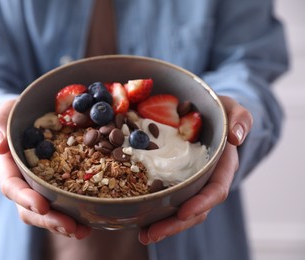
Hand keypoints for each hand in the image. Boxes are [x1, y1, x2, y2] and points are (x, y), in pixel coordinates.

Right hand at [0, 99, 90, 238]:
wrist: (30, 118)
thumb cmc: (14, 116)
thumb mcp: (2, 115)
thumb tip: (0, 145)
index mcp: (9, 168)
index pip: (12, 187)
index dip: (26, 198)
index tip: (42, 206)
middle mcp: (24, 183)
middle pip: (31, 209)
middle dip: (50, 220)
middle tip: (70, 227)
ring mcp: (40, 187)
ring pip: (48, 213)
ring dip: (64, 224)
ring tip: (83, 231)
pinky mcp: (57, 186)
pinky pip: (63, 204)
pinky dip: (75, 214)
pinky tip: (90, 222)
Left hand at [138, 95, 253, 244]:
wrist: (202, 112)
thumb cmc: (218, 111)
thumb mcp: (231, 108)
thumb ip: (240, 118)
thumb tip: (237, 138)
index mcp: (222, 167)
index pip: (216, 191)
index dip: (201, 203)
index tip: (182, 212)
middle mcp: (205, 180)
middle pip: (194, 210)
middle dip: (174, 224)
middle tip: (151, 235)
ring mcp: (189, 182)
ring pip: (178, 210)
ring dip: (161, 225)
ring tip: (142, 235)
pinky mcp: (172, 180)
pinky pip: (165, 198)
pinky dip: (152, 210)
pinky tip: (136, 219)